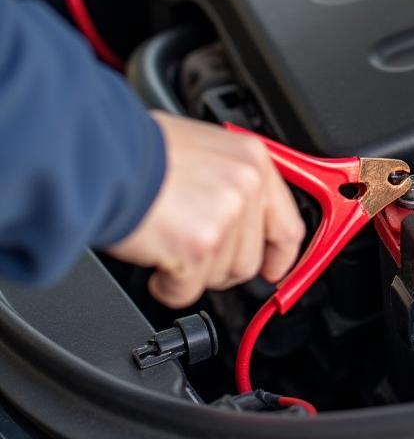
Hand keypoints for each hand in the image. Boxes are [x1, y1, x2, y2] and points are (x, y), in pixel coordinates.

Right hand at [108, 113, 306, 308]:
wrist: (99, 155)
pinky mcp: (198, 246)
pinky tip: (155, 258)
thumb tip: (244, 215)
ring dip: (191, 271)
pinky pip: (189, 290)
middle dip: (219, 265)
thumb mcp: (203, 148)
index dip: (280, 256)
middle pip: (250, 259)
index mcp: (253, 160)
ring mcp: (225, 217)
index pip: (288, 225)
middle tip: (191, 250)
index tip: (272, 269)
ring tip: (167, 241)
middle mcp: (246, 186)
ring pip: (222, 276)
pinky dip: (168, 285)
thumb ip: (231, 181)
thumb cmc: (137, 148)